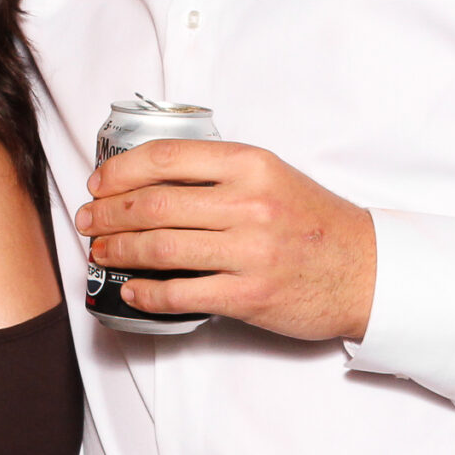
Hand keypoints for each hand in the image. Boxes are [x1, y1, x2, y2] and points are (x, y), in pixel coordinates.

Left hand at [77, 140, 377, 341]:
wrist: (365, 270)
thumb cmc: (315, 223)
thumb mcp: (273, 176)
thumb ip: (220, 174)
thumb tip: (152, 182)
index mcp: (250, 165)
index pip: (165, 158)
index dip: (120, 171)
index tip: (99, 183)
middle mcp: (248, 204)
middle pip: (153, 205)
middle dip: (108, 213)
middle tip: (89, 220)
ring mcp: (248, 252)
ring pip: (159, 248)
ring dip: (118, 250)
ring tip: (102, 252)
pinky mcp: (247, 296)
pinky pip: (180, 294)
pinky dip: (146, 292)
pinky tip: (132, 289)